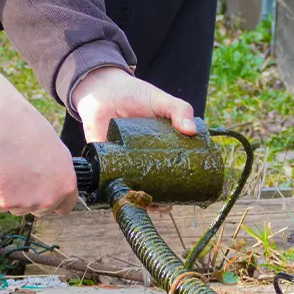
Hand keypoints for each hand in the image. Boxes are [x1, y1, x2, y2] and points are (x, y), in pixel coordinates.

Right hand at [0, 67, 78, 216]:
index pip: (63, 208)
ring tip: (10, 169)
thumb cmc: (31, 134)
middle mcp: (48, 200)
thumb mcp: (59, 155)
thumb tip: (55, 188)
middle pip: (40, 211)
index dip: (53, 201)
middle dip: (32, 199)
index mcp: (66, 188)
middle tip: (22, 176)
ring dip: (13, 196)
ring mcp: (25, 204)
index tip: (44, 194)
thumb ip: (59, 178)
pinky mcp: (1, 203)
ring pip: (18, 208)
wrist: (6, 128)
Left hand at [73, 67, 193, 212]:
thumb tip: (191, 131)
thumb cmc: (134, 94)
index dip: (177, 186)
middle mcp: (142, 158)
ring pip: (132, 188)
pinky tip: (126, 199)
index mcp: (159, 148)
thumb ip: (179, 110)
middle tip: (165, 205)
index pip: (171, 172)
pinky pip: (110, 182)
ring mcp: (124, 161)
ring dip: (140, 201)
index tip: (183, 196)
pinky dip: (117, 192)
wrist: (102, 88)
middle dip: (159, 200)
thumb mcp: (161, 101)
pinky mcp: (104, 162)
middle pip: (152, 185)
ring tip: (149, 205)